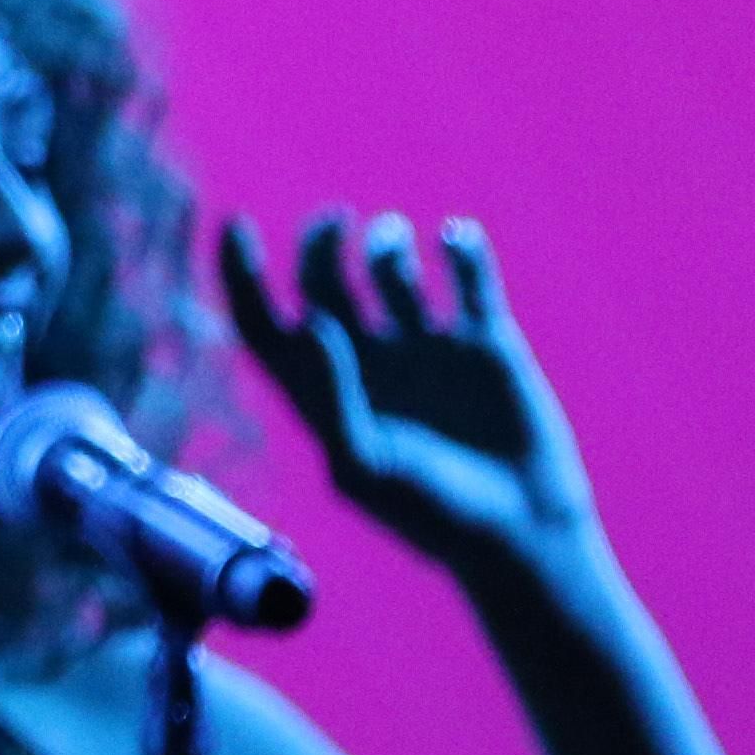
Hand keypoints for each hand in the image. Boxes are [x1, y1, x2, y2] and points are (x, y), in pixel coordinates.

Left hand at [220, 207, 598, 580]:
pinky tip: (453, 239)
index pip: (263, 322)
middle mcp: (366, 361)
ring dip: (385, 240)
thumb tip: (309, 322)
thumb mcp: (366, 466)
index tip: (235, 224)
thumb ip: (330, 398)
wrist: (519, 531)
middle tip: (335, 223)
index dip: (240, 275)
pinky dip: (461, 246)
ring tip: (391, 242)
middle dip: (320, 244)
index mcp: (321, 391)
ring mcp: (425, 346)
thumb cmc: (431, 514)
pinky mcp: (486, 340)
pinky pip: (468, 273)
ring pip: (392, 266)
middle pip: (323, 280)